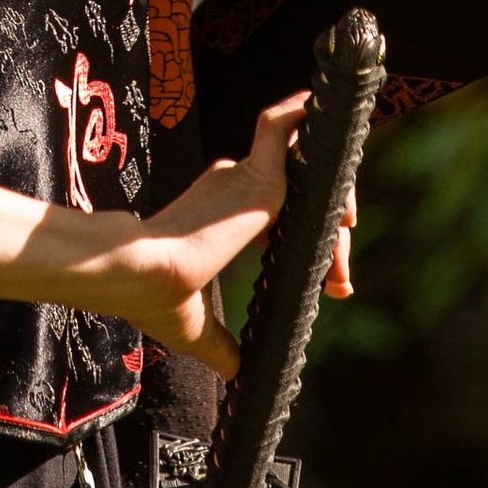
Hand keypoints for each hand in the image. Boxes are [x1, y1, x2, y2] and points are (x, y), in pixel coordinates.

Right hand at [0, 96, 357, 383]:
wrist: (139, 275)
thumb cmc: (152, 296)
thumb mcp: (196, 327)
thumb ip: (219, 343)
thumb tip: (233, 371)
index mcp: (220, 217)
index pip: (280, 220)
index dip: (315, 251)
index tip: (333, 290)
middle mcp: (232, 190)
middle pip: (302, 198)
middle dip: (334, 241)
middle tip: (341, 287)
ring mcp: (243, 178)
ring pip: (305, 168)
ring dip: (336, 198)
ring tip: (348, 245)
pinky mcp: (254, 172)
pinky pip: (281, 128)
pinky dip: (301, 116)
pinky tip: (323, 121)